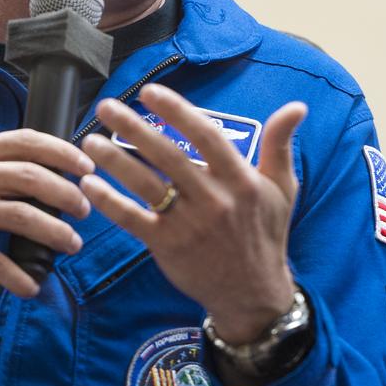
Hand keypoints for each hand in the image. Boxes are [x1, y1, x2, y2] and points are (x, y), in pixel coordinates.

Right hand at [0, 129, 93, 298]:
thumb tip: (41, 169)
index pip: (27, 140)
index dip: (63, 152)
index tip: (87, 167)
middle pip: (32, 177)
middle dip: (68, 194)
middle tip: (85, 208)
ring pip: (25, 217)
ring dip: (57, 233)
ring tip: (72, 243)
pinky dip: (21, 277)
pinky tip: (32, 285)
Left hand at [80, 83, 306, 343]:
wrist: (253, 294)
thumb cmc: (265, 234)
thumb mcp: (282, 189)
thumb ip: (281, 145)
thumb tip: (297, 107)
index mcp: (240, 180)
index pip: (205, 136)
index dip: (177, 111)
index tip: (149, 92)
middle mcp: (214, 200)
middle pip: (168, 156)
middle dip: (134, 128)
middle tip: (107, 106)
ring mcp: (189, 225)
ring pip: (146, 185)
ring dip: (114, 160)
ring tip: (89, 140)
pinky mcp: (168, 247)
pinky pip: (132, 220)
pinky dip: (109, 201)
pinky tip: (88, 184)